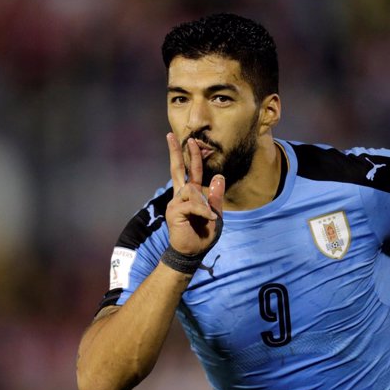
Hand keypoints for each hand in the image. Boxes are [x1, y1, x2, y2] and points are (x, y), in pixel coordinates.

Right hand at [165, 133, 224, 255]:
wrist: (192, 253)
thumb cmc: (203, 235)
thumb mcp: (216, 214)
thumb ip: (216, 197)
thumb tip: (219, 177)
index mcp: (191, 195)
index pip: (190, 172)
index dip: (191, 156)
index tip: (190, 140)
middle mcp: (180, 196)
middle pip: (177, 169)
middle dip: (176, 152)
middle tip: (170, 136)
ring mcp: (175, 203)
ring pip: (191, 190)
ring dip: (203, 202)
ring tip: (209, 216)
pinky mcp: (174, 212)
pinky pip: (192, 204)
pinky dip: (202, 210)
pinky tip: (208, 218)